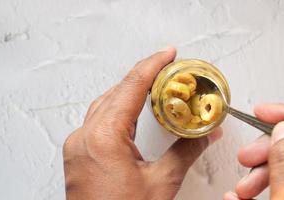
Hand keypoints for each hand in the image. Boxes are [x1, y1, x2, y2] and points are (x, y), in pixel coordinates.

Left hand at [62, 47, 222, 199]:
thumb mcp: (161, 183)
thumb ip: (185, 152)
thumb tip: (204, 135)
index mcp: (103, 138)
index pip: (131, 88)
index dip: (152, 66)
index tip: (168, 54)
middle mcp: (84, 138)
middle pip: (117, 92)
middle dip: (144, 77)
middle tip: (168, 68)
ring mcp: (78, 146)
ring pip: (106, 104)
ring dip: (130, 92)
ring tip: (155, 84)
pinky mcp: (79, 155)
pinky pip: (99, 120)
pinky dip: (119, 109)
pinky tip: (133, 110)